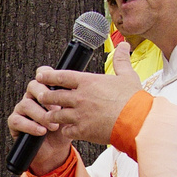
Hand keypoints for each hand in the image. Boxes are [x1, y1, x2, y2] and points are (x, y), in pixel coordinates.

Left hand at [12, 62, 139, 170]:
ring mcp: (79, 114)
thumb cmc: (133, 99)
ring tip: (50, 115)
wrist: (136, 122)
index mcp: (88, 82)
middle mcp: (80, 97)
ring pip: (56, 114)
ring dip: (52, 115)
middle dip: (45, 96)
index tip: (40, 76)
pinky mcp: (82, 130)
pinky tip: (67, 130)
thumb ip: (121, 60)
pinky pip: (66, 131)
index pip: (62, 76)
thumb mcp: (127, 76)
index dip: (49, 76)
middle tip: (42, 96)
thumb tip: (124, 45)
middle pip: (54, 95)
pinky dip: (65, 130)